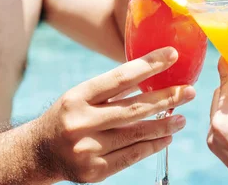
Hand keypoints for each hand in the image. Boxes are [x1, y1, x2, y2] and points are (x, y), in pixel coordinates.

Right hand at [35, 47, 195, 183]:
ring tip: (181, 117)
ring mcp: (87, 149)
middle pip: (133, 108)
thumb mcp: (80, 96)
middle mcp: (81, 122)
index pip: (119, 77)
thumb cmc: (67, 116)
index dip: (149, 65)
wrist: (38, 152)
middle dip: (166, 98)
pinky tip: (166, 138)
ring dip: (164, 125)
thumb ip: (110, 91)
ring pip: (136, 134)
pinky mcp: (93, 171)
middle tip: (188, 92)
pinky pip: (131, 156)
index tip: (172, 55)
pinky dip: (152, 146)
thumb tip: (151, 77)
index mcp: (78, 97)